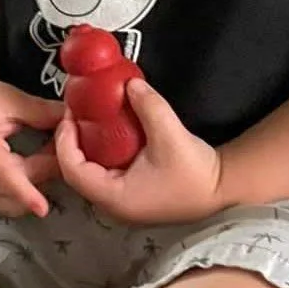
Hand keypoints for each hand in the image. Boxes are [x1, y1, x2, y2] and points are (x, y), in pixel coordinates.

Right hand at [0, 74, 62, 217]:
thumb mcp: (10, 98)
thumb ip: (43, 112)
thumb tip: (75, 122)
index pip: (1, 172)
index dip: (23, 190)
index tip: (42, 208)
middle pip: (17, 184)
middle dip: (46, 168)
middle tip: (64, 145)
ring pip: (13, 198)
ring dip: (36, 181)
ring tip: (47, 154)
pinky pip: (4, 200)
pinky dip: (22, 188)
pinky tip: (32, 165)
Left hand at [55, 79, 225, 225]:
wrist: (224, 189)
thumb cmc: (197, 171)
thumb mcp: (170, 134)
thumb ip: (148, 106)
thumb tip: (129, 83)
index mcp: (116, 197)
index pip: (73, 171)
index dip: (65, 142)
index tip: (69, 115)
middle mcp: (114, 205)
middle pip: (76, 172)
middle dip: (71, 141)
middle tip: (75, 112)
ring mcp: (122, 202)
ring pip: (89, 173)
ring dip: (85, 146)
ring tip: (87, 118)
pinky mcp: (131, 195)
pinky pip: (104, 173)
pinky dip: (99, 152)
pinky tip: (105, 132)